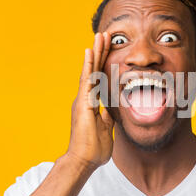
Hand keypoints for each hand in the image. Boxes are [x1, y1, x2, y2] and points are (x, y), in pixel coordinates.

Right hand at [66, 32, 113, 168]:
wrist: (84, 161)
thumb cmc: (94, 148)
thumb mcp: (106, 128)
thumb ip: (108, 116)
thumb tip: (112, 108)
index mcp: (92, 103)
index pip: (100, 77)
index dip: (105, 62)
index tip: (111, 47)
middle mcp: (85, 98)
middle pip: (95, 70)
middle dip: (101, 51)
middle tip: (105, 34)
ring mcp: (82, 100)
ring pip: (90, 71)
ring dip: (96, 52)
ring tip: (100, 35)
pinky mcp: (82, 104)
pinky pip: (86, 81)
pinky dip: (89, 66)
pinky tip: (90, 51)